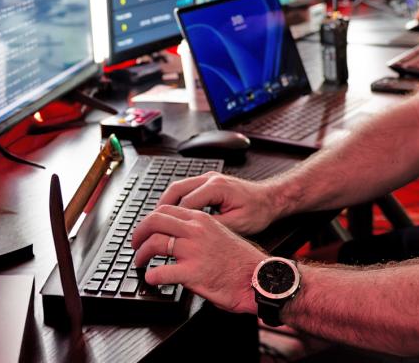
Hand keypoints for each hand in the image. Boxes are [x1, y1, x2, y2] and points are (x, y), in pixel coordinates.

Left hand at [131, 204, 264, 313]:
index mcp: (201, 219)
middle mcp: (196, 230)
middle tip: (135, 244)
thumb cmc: (239, 259)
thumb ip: (198, 231)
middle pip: (155, 221)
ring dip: (141, 254)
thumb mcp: (218, 233)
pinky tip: (152, 280)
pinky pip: (162, 273)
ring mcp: (194, 250)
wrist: (256, 276)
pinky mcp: (193, 272)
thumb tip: (177, 236)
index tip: (145, 230)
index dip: (150, 219)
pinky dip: (152, 277)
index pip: (166, 210)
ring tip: (140, 262)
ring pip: (155, 243)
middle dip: (139, 233)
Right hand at [158, 172, 278, 234]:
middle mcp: (209, 179)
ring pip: (177, 187)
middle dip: (159, 210)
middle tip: (148, 229)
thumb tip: (192, 240)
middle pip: (175, 190)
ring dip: (165, 204)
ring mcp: (208, 178)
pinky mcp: (208, 182)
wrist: (270, 198)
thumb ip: (214, 229)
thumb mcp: (237, 225)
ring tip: (154, 224)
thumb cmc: (258, 211)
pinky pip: (185, 189)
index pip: (184, 205)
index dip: (170, 223)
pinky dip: (175, 201)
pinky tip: (170, 217)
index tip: (159, 237)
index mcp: (216, 187)